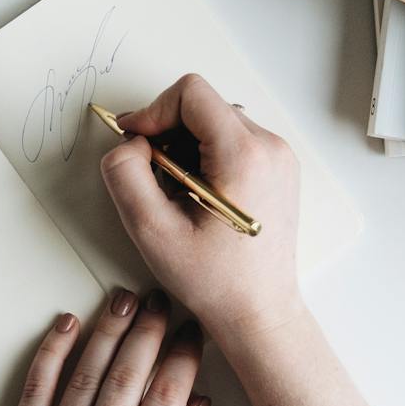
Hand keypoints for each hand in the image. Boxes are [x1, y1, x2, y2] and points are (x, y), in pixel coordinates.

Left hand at [0, 290, 209, 405]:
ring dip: (107, 329)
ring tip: (125, 299)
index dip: (183, 354)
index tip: (194, 330)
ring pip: (84, 372)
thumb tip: (197, 405)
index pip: (167, 395)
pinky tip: (68, 324)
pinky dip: (51, 351)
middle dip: (149, 329)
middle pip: (128, 374)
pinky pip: (36, 388)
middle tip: (163, 300)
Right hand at [101, 73, 304, 345]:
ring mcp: (279, 157)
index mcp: (244, 154)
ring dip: (186, 147)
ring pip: (217, 121)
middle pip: (203, 105)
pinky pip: (233, 140)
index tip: (135, 143)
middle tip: (154, 178)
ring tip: (178, 193)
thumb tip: (129, 143)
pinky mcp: (279, 169)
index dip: (153, 111)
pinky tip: (198, 197)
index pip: (190, 93)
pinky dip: (206, 157)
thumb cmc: (213, 280)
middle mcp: (270, 147)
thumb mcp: (151, 230)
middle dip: (168, 133)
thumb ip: (125, 174)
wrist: (258, 312)